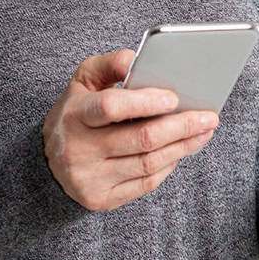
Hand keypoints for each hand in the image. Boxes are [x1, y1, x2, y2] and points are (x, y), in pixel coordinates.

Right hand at [42, 48, 218, 211]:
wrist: (49, 162)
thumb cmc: (77, 113)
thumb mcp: (83, 81)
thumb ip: (111, 64)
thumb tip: (138, 60)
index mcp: (74, 115)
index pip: (112, 107)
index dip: (146, 102)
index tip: (175, 97)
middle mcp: (78, 149)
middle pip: (141, 139)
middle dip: (181, 127)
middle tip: (209, 117)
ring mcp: (89, 178)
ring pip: (149, 163)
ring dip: (183, 147)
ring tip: (204, 131)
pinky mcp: (101, 199)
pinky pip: (146, 183)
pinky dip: (169, 165)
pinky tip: (182, 150)